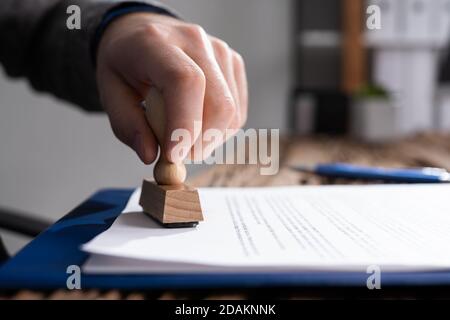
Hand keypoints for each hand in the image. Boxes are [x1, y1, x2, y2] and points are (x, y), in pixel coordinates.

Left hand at [96, 12, 247, 163]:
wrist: (141, 35)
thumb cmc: (124, 65)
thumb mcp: (110, 94)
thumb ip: (128, 125)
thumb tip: (151, 155)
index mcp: (155, 42)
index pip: (185, 82)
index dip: (185, 124)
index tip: (175, 155)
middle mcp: (194, 41)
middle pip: (218, 103)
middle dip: (201, 142)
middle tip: (179, 156)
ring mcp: (220, 51)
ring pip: (231, 112)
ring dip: (209, 138)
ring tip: (183, 135)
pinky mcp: (233, 64)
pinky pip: (237, 111)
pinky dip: (220, 130)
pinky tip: (198, 124)